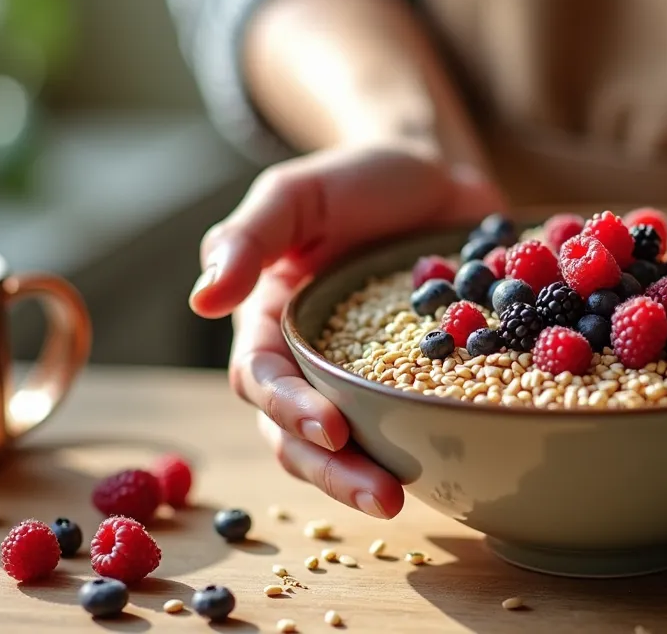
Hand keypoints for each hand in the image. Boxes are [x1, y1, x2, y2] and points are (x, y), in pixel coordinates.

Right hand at [190, 147, 504, 517]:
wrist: (435, 170)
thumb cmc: (353, 180)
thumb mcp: (295, 193)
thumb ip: (247, 238)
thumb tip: (202, 300)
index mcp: (271, 326)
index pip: (263, 382)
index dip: (290, 411)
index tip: (330, 430)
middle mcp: (314, 364)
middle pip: (303, 436)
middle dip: (335, 471)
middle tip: (382, 495)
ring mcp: (370, 378)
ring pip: (358, 443)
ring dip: (374, 476)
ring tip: (409, 496)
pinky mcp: (424, 380)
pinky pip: (421, 420)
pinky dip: (434, 443)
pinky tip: (464, 462)